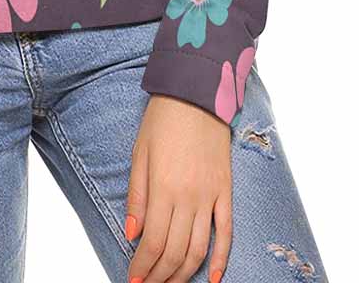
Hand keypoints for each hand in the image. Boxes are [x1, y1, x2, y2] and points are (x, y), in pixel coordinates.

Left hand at [125, 94, 231, 282]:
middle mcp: (188, 198)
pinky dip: (222, 259)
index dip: (142, 268)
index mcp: (163, 188)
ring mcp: (210, 197)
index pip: (152, 243)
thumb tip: (132, 235)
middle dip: (160, 276)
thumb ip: (137, 196)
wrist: (197, 95)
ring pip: (199, 249)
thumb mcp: (140, 153)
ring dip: (184, 274)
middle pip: (175, 252)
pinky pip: (226, 232)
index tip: (133, 280)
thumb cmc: (162, 120)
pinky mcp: (226, 191)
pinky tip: (214, 278)